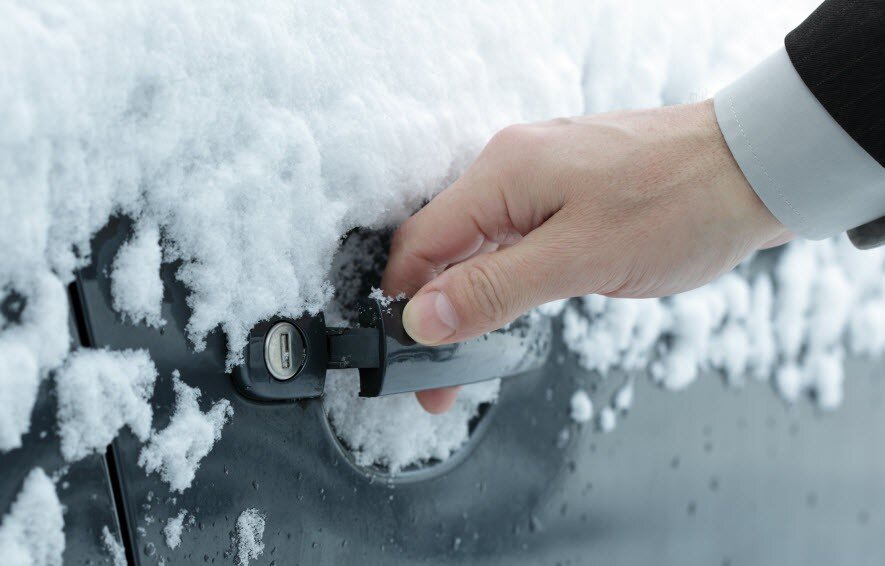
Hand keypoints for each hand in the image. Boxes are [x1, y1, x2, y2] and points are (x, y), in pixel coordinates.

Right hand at [381, 100, 789, 412]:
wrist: (754, 169)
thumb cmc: (679, 204)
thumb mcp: (579, 259)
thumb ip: (494, 289)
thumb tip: (423, 317)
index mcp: (503, 174)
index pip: (420, 242)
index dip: (402, 302)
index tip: (406, 355)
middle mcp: (511, 167)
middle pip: (444, 246)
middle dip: (434, 313)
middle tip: (439, 377)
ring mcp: (540, 177)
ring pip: (480, 246)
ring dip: (468, 301)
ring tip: (468, 357)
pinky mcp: (566, 191)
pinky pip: (513, 237)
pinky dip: (502, 278)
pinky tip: (503, 311)